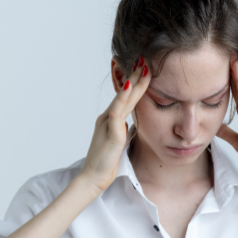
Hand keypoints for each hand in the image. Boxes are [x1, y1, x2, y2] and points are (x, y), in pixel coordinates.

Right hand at [79, 57, 151, 192]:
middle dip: (135, 76)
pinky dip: (123, 98)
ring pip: (123, 98)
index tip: (144, 71)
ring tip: (143, 66)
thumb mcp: (118, 144)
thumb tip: (132, 126)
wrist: (93, 178)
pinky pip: (118, 111)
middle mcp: (107, 118)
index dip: (135, 85)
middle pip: (124, 94)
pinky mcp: (111, 133)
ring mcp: (108, 124)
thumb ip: (124, 133)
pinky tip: (129, 86)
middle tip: (145, 59)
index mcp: (110, 121)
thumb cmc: (105, 164)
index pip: (126, 99)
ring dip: (133, 81)